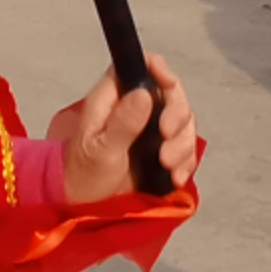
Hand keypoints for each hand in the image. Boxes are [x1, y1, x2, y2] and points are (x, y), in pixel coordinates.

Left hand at [56, 54, 200, 200]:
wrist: (86, 203)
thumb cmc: (84, 173)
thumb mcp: (101, 150)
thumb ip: (122, 123)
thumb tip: (142, 94)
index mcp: (113, 98)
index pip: (139, 67)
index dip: (158, 69)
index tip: (169, 85)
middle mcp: (134, 107)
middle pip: (171, 93)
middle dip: (177, 115)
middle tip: (166, 136)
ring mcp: (151, 129)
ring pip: (183, 121)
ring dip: (182, 144)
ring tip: (166, 165)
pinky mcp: (163, 149)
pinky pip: (186, 147)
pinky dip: (186, 161)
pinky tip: (175, 177)